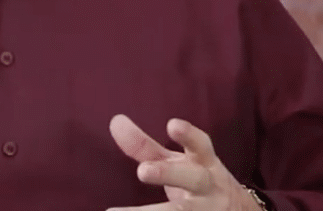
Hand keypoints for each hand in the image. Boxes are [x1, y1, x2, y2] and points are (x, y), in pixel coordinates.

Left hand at [106, 114, 261, 210]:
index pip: (200, 145)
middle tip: (142, 171)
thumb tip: (115, 121)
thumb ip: (146, 146)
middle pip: (194, 179)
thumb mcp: (177, 162)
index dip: (189, 135)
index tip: (172, 125)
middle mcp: (208, 186)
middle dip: (168, 173)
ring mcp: (207, 210)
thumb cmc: (197, 181)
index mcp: (204, 163)